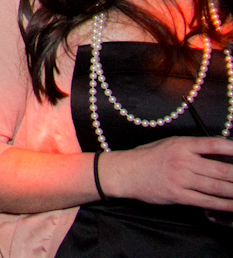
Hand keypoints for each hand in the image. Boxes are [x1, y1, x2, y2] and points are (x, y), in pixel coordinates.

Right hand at [103, 136, 232, 210]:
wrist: (126, 172)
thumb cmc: (148, 157)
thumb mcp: (169, 145)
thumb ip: (192, 149)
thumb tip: (219, 156)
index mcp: (182, 144)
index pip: (214, 144)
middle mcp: (184, 161)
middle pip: (221, 169)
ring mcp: (181, 179)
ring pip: (216, 187)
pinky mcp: (178, 195)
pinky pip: (206, 201)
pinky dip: (223, 204)